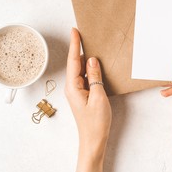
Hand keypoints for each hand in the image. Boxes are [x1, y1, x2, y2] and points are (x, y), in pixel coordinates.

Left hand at [65, 28, 111, 171]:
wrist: (93, 140)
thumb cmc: (96, 122)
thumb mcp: (98, 97)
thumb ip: (95, 77)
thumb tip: (91, 60)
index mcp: (73, 87)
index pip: (73, 61)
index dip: (74, 45)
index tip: (74, 31)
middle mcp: (72, 87)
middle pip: (75, 63)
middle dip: (77, 48)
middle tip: (82, 33)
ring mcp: (77, 91)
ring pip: (80, 70)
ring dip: (83, 58)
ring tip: (88, 44)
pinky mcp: (83, 95)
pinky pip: (85, 77)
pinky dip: (89, 68)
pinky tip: (94, 64)